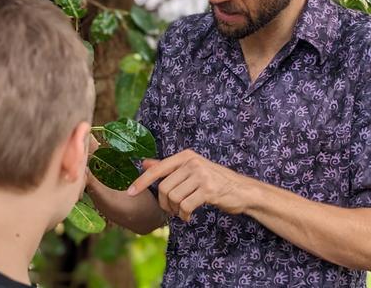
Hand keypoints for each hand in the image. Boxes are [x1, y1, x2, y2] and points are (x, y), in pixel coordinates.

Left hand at [126, 149, 251, 221]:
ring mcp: (201, 175)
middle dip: (165, 203)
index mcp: (186, 156)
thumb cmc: (214, 180)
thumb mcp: (191, 169)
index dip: (142, 181)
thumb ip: (167, 167)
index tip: (129, 192)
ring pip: (173, 197)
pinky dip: (184, 215)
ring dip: (175, 210)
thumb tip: (144, 163)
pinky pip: (185, 206)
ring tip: (183, 211)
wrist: (241, 190)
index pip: (158, 169)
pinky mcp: (209, 190)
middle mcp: (193, 162)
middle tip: (173, 209)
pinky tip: (189, 215)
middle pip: (164, 187)